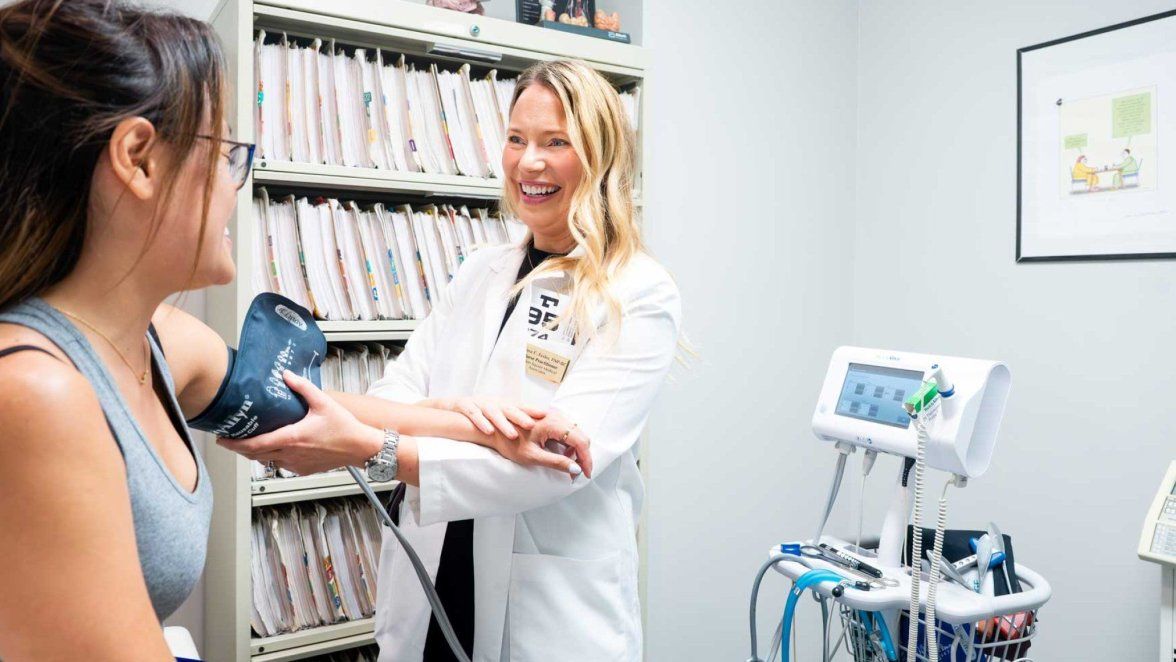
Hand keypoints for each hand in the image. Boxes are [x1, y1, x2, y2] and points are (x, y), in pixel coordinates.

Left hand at [216, 370, 382, 475]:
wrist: (360, 447)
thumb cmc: (344, 428)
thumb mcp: (323, 402)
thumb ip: (302, 388)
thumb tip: (286, 376)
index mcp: (292, 438)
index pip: (255, 445)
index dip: (235, 444)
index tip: (222, 439)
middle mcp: (291, 454)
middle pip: (255, 455)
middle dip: (239, 448)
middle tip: (228, 439)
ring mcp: (296, 464)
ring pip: (266, 461)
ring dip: (254, 453)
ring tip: (247, 443)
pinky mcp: (303, 470)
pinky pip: (280, 465)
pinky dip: (271, 458)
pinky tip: (273, 448)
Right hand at [423, 395, 545, 439]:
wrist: (452, 404)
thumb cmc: (480, 411)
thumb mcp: (498, 412)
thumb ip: (513, 418)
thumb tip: (536, 428)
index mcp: (503, 404)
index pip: (520, 406)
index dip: (532, 409)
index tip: (546, 415)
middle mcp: (493, 402)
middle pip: (509, 408)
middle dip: (521, 416)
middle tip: (532, 425)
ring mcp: (479, 403)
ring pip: (493, 413)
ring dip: (503, 424)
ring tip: (513, 435)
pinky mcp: (465, 406)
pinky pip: (473, 414)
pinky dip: (481, 422)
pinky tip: (488, 431)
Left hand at [495, 408, 592, 479]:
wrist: (494, 429)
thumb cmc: (510, 443)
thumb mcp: (533, 457)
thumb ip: (556, 462)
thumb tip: (576, 469)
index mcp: (553, 423)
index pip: (580, 441)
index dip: (586, 459)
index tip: (585, 475)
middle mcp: (556, 416)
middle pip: (581, 436)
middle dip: (583, 456)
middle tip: (577, 473)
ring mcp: (554, 415)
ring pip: (576, 434)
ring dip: (576, 450)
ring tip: (569, 466)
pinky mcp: (550, 418)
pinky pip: (568, 431)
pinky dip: (570, 444)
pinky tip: (562, 455)